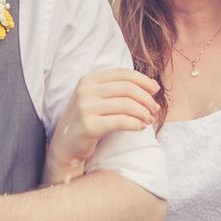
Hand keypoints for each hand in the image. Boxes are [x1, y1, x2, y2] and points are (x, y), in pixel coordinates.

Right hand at [45, 69, 159, 183]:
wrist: (65, 147)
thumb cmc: (87, 121)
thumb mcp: (97, 99)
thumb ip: (119, 89)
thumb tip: (153, 86)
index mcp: (88, 79)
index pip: (123, 73)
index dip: (143, 80)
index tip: (155, 90)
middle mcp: (85, 90)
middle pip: (127, 88)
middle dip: (146, 98)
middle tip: (154, 109)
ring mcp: (85, 108)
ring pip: (126, 105)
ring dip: (143, 113)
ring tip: (149, 120)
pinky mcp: (89, 126)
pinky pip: (121, 121)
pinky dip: (135, 124)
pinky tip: (140, 127)